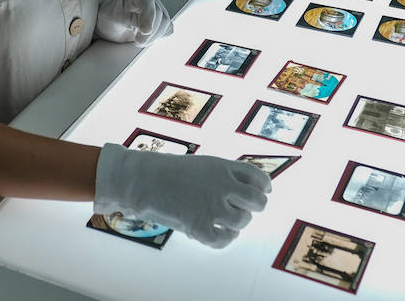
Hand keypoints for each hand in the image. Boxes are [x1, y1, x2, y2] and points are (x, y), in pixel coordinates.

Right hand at [94, 144, 270, 247]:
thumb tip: (241, 197)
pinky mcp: (199, 224)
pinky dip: (224, 239)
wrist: (141, 178)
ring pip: (243, 221)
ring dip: (236, 223)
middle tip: (243, 211)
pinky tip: (217, 234)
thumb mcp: (200, 165)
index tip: (262, 192)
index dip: (263, 187)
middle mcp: (222, 185)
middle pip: (258, 202)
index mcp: (222, 167)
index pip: (258, 177)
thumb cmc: (166, 172)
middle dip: (254, 208)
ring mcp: (212, 205)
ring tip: (224, 222)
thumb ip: (222, 177)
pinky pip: (224, 239)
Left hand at [97, 0, 173, 45]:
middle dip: (148, 33)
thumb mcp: (111, 18)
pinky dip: (158, 37)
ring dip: (153, 37)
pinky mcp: (161, 21)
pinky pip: (167, 30)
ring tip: (139, 41)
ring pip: (165, 24)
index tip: (145, 31)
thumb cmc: (109, 18)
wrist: (111, 23)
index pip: (147, 2)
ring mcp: (157, 10)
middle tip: (136, 41)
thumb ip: (126, 20)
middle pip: (158, 15)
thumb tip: (147, 30)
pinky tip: (147, 39)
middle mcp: (149, 0)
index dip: (148, 17)